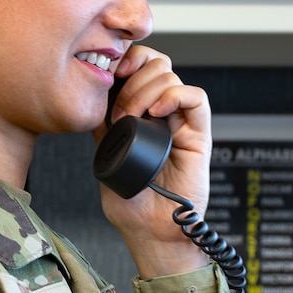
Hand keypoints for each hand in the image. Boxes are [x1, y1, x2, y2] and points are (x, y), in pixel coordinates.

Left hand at [94, 45, 211, 277]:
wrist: (151, 232)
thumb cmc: (130, 206)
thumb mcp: (104, 156)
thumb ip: (103, 128)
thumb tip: (93, 98)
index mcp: (139, 115)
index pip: (138, 68)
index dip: (126, 61)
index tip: (109, 73)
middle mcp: (162, 114)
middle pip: (156, 63)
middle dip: (133, 77)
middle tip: (120, 109)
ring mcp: (180, 122)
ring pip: (171, 76)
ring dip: (146, 90)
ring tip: (135, 117)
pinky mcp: (199, 135)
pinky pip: (196, 98)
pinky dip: (175, 95)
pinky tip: (158, 112)